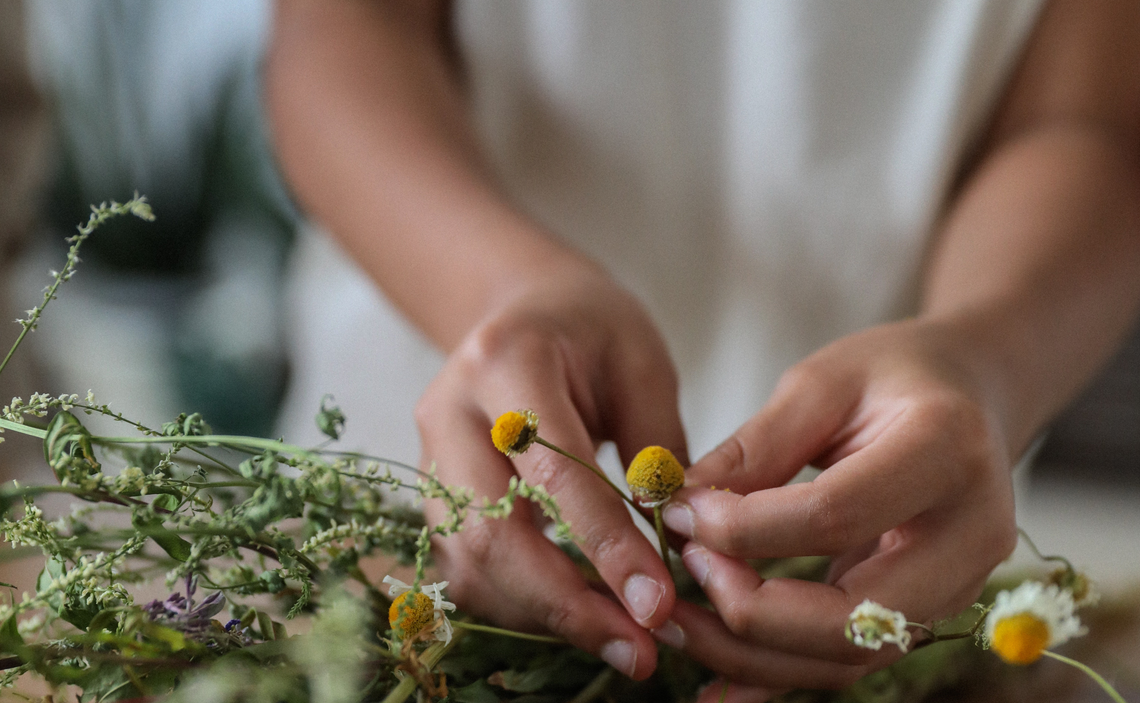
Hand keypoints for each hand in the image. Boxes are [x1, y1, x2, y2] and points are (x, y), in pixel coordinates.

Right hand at [416, 268, 685, 678]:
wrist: (525, 309)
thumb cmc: (593, 330)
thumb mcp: (644, 365)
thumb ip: (657, 450)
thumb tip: (672, 546)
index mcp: (506, 361)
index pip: (553, 471)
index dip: (606, 546)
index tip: (659, 603)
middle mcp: (450, 410)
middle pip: (490, 531)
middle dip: (566, 603)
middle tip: (639, 647)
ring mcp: (429, 455)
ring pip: (469, 561)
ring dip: (544, 615)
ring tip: (620, 641)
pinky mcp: (433, 492)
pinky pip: (466, 566)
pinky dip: (521, 603)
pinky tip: (578, 614)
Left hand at [657, 319, 1019, 689]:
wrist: (974, 395)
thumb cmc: (894, 375)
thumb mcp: (822, 382)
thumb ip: (756, 444)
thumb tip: (680, 504)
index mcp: (947, 451)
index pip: (835, 514)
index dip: (745, 526)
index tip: (682, 513)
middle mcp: (970, 535)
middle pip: (854, 617)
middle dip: (749, 612)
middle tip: (680, 574)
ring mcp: (958, 586)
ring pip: (849, 656)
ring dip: (752, 654)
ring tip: (679, 620)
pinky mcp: (927, 611)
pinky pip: (849, 660)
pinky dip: (778, 670)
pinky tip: (717, 666)